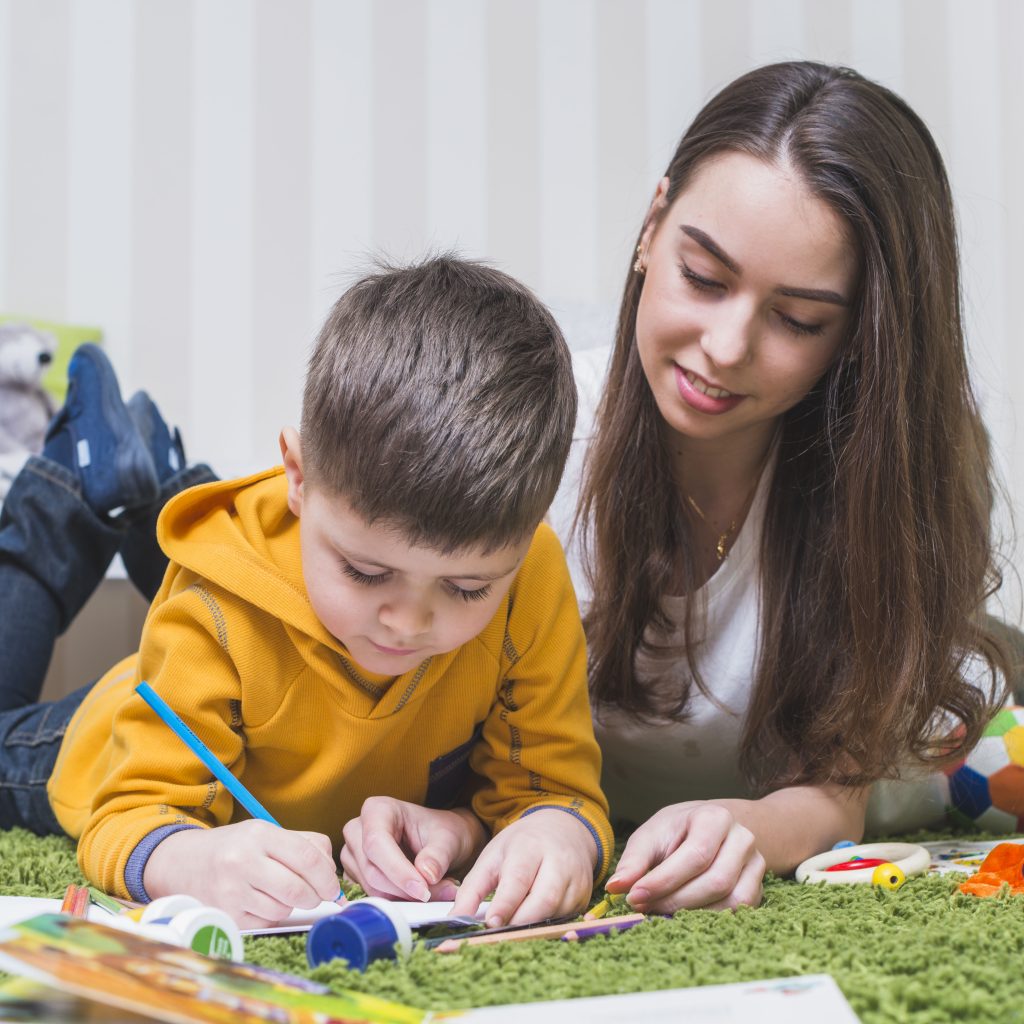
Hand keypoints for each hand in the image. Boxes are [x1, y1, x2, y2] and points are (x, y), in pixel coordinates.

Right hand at [142, 820, 340, 928]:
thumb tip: (332, 877)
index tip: (332, 887)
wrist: (182, 863)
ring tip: (278, 893)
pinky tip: (259, 902)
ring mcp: (230, 891)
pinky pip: (265, 923)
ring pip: (282, 909)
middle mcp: (242, 860)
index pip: (308, 857)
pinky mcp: (223, 916)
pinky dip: (271, 916)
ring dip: (290, 906)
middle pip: (297, 889)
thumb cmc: (235, 847)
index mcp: (259, 833)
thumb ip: (304, 846)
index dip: (327, 877)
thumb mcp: (265, 833)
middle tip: (315, 896)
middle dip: (314, 897)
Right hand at [340, 798, 486, 902]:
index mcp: (377, 809)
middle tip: (435, 895)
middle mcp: (358, 829)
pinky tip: (416, 895)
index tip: (423, 889)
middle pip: (371, 870)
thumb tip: (427, 875)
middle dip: (404, 889)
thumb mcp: (448, 838)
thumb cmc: (440, 831)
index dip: (398, 871)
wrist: (439, 839)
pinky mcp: (355, 874)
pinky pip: (371, 895)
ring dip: (402, 898)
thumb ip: (438, 855)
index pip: (376, 843)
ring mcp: (353, 853)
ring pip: (370, 887)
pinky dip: (396, 901)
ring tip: (433, 893)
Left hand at [451, 808, 596, 926]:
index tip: (491, 924)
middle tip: (500, 936)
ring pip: (557, 913)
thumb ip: (471, 889)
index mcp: (529, 847)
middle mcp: (558, 861)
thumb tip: (454, 922)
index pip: (519, 878)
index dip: (506, 904)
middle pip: (544, 899)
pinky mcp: (585, 895)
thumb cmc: (521, 846)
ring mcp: (576, 878)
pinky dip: (548, 927)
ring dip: (534, 927)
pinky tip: (533, 927)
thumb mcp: (492, 857)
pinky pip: (567, 918)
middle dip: (521, 922)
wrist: (562, 829)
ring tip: (512, 933)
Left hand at [606, 801, 764, 912]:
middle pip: (715, 881)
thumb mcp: (651, 834)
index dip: (664, 881)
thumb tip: (615, 887)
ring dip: (693, 913)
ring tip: (661, 911)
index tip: (634, 896)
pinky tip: (685, 914)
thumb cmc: (677, 830)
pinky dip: (710, 918)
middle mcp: (742, 838)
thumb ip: (635, 860)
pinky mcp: (758, 886)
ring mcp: (755, 863)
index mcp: (715, 818)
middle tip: (643, 907)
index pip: (695, 856)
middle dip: (675, 900)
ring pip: (731, 900)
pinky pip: (739, 910)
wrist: (711, 827)